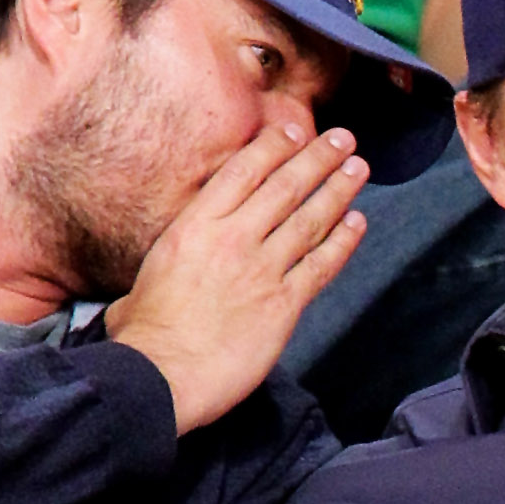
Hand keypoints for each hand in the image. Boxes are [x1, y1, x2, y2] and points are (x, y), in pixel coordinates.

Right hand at [105, 117, 367, 434]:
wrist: (162, 375)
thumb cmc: (145, 334)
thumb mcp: (146, 276)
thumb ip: (170, 261)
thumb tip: (168, 271)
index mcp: (194, 224)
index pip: (242, 171)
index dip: (274, 146)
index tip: (295, 129)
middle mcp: (232, 238)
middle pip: (284, 187)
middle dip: (318, 158)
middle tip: (343, 138)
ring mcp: (261, 270)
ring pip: (309, 220)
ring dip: (338, 191)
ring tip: (359, 169)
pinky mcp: (283, 304)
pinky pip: (321, 265)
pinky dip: (343, 242)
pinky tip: (357, 223)